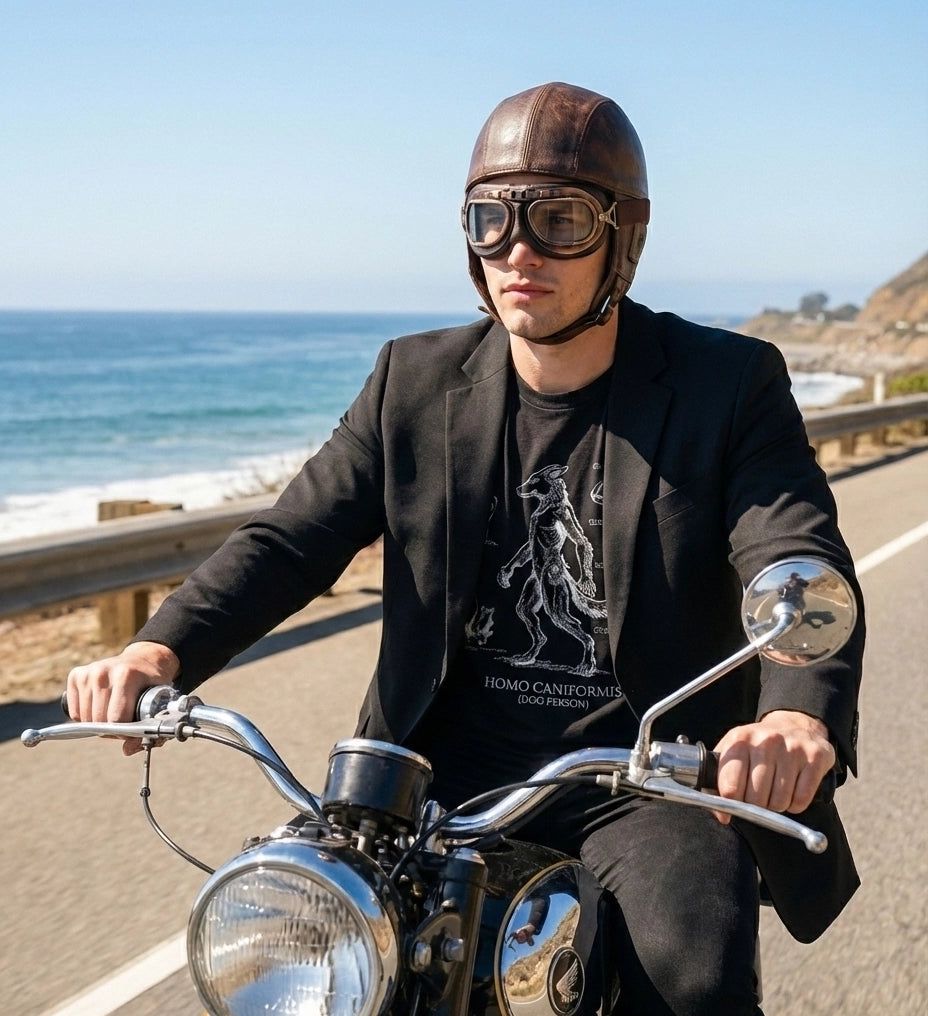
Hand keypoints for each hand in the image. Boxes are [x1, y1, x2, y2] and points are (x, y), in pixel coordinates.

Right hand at [67, 642, 180, 755]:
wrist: (143, 659)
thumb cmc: (151, 683)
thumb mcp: (158, 702)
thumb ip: (147, 729)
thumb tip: (127, 750)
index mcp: (126, 675)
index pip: (115, 719)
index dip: (124, 731)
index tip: (132, 730)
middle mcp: (103, 672)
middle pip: (99, 721)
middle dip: (111, 729)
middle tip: (124, 722)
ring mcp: (88, 673)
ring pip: (85, 719)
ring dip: (98, 724)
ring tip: (113, 715)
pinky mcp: (76, 675)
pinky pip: (75, 712)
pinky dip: (86, 717)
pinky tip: (100, 708)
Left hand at [712, 710, 835, 823]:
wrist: (794, 725)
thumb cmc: (758, 748)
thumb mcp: (733, 755)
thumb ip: (718, 784)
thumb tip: (723, 816)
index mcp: (739, 740)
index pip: (730, 788)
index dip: (732, 803)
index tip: (737, 801)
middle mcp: (765, 741)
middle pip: (756, 799)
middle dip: (757, 805)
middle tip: (760, 795)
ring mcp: (792, 748)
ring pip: (779, 802)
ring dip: (777, 805)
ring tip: (776, 790)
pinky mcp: (816, 757)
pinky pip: (801, 799)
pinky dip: (796, 804)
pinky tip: (793, 790)